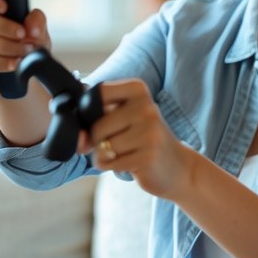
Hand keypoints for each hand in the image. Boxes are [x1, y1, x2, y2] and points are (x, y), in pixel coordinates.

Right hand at [0, 0, 49, 96]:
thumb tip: (32, 27)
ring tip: (24, 50)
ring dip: (6, 46)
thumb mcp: (38, 30)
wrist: (28, 68)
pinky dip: (0, 62)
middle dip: (5, 28)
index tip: (4, 7)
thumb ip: (37, 22)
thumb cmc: (29, 42)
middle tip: (23, 34)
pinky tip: (14, 63)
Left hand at [79, 79, 189, 197]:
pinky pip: (108, 163)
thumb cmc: (144, 139)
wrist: (179, 167)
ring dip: (106, 155)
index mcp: (138, 90)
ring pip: (102, 147)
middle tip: (120, 141)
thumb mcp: (125, 118)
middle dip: (99, 140)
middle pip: (97, 126)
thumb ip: (96, 120)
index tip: (104, 118)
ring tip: (126, 152)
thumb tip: (78, 141)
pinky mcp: (146, 157)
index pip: (98, 93)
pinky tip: (130, 163)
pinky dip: (111, 166)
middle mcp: (146, 108)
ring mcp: (149, 133)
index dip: (91, 111)